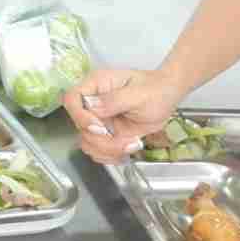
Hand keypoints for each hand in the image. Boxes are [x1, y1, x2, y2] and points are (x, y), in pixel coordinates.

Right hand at [63, 68, 180, 164]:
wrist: (167, 97)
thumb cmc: (156, 88)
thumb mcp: (139, 94)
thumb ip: (115, 100)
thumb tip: (93, 108)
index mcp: (97, 85)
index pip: (72, 99)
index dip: (80, 117)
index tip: (100, 128)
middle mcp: (94, 103)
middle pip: (80, 127)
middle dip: (102, 140)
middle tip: (124, 142)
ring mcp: (99, 120)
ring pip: (87, 142)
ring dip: (107, 150)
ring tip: (130, 145)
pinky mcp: (106, 134)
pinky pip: (97, 150)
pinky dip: (111, 155)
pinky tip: (128, 149)